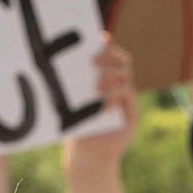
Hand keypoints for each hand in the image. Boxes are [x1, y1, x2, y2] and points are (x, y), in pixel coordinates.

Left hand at [67, 42, 137, 157]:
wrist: (89, 155)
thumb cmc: (78, 129)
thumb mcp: (73, 105)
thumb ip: (74, 88)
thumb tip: (61, 64)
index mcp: (104, 82)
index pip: (109, 57)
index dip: (107, 45)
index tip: (100, 37)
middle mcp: (117, 87)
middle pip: (122, 61)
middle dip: (109, 56)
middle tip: (92, 62)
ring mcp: (126, 98)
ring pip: (124, 74)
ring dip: (109, 77)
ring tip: (96, 90)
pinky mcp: (132, 111)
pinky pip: (127, 92)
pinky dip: (114, 95)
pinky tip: (104, 106)